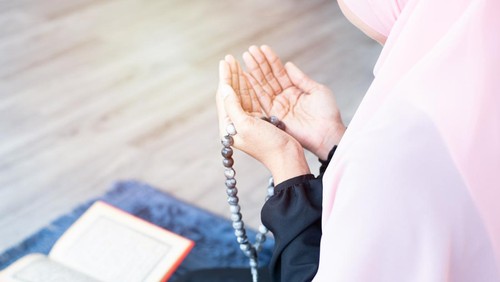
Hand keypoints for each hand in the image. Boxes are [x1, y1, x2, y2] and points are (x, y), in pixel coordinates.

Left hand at [216, 55, 309, 183]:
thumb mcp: (247, 125)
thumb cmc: (268, 145)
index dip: (225, 77)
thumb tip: (224, 88)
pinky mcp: (259, 121)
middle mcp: (235, 124)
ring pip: (241, 95)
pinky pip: (251, 100)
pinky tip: (249, 76)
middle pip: (231, 94)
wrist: (287, 159)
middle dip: (231, 75)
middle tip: (229, 58)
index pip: (224, 97)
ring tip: (237, 63)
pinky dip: (250, 87)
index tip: (225, 61)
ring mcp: (247, 122)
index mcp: (229, 126)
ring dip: (239, 79)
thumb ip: (233, 106)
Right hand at [243, 45, 345, 159]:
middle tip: (250, 50)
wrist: (327, 133)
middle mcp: (284, 97)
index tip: (262, 48)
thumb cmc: (327, 113)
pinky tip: (246, 75)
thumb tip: (287, 64)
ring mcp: (278, 106)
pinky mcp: (273, 115)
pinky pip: (261, 99)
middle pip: (269, 77)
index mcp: (295, 90)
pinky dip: (253, 88)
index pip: (279, 72)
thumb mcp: (316, 90)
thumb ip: (300, 78)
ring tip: (246, 57)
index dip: (271, 60)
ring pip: (263, 86)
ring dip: (254, 72)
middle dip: (259, 63)